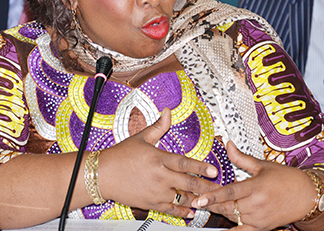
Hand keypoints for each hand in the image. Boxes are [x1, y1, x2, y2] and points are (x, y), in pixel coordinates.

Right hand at [98, 108, 219, 217]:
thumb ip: (159, 126)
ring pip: (183, 198)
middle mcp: (159, 177)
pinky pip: (172, 209)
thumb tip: (168, 111)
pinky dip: (183, 211)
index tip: (214, 170)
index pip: (184, 163)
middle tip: (220, 189)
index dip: (200, 167)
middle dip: (206, 187)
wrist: (103, 175)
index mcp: (158, 158)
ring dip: (198, 200)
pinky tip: (193, 211)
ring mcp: (156, 192)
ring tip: (211, 201)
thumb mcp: (141, 137)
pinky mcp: (151, 203)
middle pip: (188, 183)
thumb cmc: (121, 155)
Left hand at [191, 141, 315, 229]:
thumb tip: (228, 144)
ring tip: (208, 206)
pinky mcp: (263, 227)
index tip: (199, 199)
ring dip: (221, 213)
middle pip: (228, 207)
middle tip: (196, 201)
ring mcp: (260, 218)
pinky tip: (222, 229)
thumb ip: (241, 158)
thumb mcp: (263, 165)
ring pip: (233, 218)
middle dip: (211, 205)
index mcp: (256, 186)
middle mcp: (257, 204)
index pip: (230, 192)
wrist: (307, 196)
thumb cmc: (286, 178)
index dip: (213, 196)